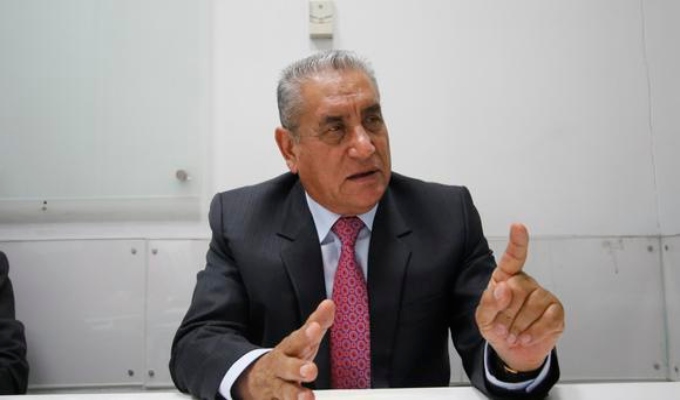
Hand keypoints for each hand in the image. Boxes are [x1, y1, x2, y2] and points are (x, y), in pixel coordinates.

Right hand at [235, 300, 334, 399]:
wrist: (257, 379)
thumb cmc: (289, 356)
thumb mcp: (302, 340)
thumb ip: (317, 322)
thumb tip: (330, 303)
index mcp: (289, 348)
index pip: (297, 339)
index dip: (306, 335)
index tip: (315, 328)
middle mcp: (280, 367)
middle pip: (286, 367)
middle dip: (297, 368)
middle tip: (311, 370)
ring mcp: (276, 387)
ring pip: (283, 391)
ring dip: (295, 395)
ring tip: (308, 398)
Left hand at [475, 224, 564, 371]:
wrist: (514, 351)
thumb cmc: (497, 327)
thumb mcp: (483, 318)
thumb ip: (489, 302)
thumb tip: (503, 289)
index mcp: (506, 278)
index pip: (512, 257)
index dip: (517, 242)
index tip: (518, 226)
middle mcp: (526, 282)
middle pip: (518, 289)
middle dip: (506, 313)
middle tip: (502, 327)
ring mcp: (543, 295)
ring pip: (532, 306)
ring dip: (518, 326)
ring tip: (513, 334)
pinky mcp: (556, 311)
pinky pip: (548, 319)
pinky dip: (534, 332)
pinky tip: (526, 337)